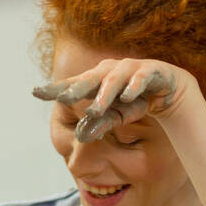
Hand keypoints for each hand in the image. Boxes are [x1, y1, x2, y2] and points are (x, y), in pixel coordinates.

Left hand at [33, 58, 195, 141]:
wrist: (170, 90)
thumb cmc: (135, 101)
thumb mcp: (116, 116)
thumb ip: (99, 123)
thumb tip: (80, 136)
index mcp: (97, 80)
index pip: (73, 84)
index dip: (55, 88)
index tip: (35, 92)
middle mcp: (110, 71)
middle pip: (90, 78)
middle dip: (76, 89)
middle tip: (61, 99)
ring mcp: (131, 69)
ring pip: (114, 79)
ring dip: (105, 95)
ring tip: (95, 110)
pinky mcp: (152, 70)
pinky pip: (142, 77)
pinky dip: (135, 86)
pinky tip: (128, 96)